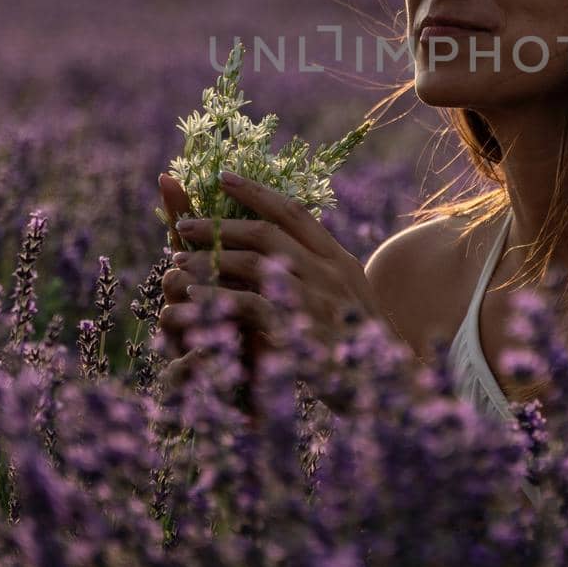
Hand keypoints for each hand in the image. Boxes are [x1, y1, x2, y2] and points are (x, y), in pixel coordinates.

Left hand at [157, 170, 378, 373]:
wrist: (388, 390)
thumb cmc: (362, 350)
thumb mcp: (351, 300)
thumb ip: (322, 274)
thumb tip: (284, 253)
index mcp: (339, 259)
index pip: (294, 212)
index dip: (256, 191)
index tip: (223, 176)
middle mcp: (328, 271)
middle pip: (266, 232)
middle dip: (219, 224)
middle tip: (184, 224)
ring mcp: (315, 298)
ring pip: (251, 262)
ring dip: (209, 260)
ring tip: (179, 263)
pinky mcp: (298, 329)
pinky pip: (245, 303)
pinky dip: (215, 298)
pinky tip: (193, 299)